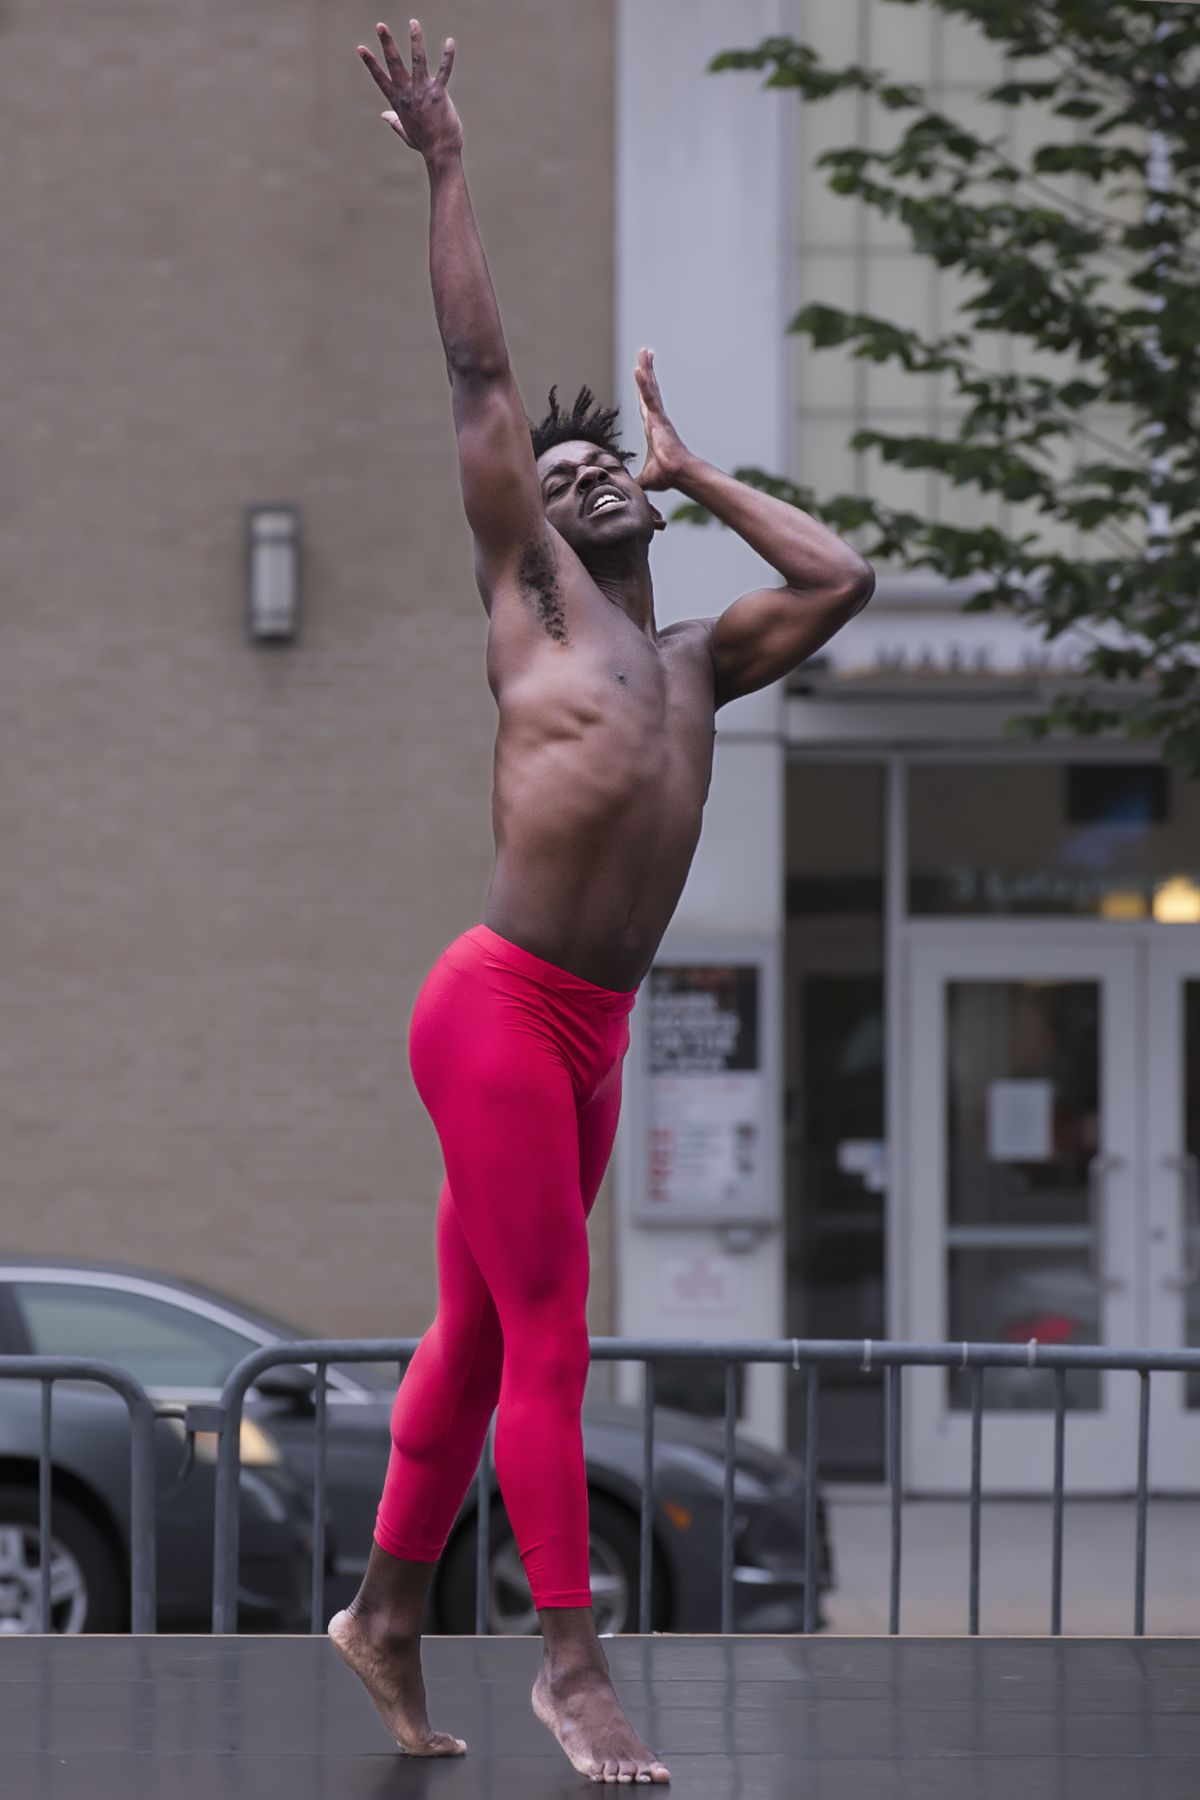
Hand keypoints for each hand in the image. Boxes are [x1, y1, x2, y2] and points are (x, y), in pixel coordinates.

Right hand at [358, 20, 461, 159]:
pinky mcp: (439, 94)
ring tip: (413, 22)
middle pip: (394, 63)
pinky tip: (450, 42)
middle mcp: (407, 93)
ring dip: (415, 39)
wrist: (440, 153)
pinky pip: (444, 71)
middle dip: (386, 43)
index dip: (370, 63)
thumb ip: (394, 121)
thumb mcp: (405, 132)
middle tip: (380, 25)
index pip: (380, 78)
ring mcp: (422, 92)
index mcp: (398, 101)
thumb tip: (384, 116)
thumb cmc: (424, 143)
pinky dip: (447, 56)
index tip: (360, 47)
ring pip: (417, 60)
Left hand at [634, 349, 689, 491]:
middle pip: (649, 389)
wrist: (677, 474)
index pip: (646, 404)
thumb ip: (637, 481)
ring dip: (646, 368)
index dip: (644, 389)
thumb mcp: (646, 478)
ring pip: (649, 387)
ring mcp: (658, 416)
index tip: (642, 374)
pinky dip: (644, 383)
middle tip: (645, 353)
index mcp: (652, 428)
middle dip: (647, 371)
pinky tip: (639, 369)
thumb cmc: (667, 476)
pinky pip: (649, 396)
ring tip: (644, 351)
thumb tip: (629, 492)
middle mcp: (655, 419)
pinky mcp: (659, 418)